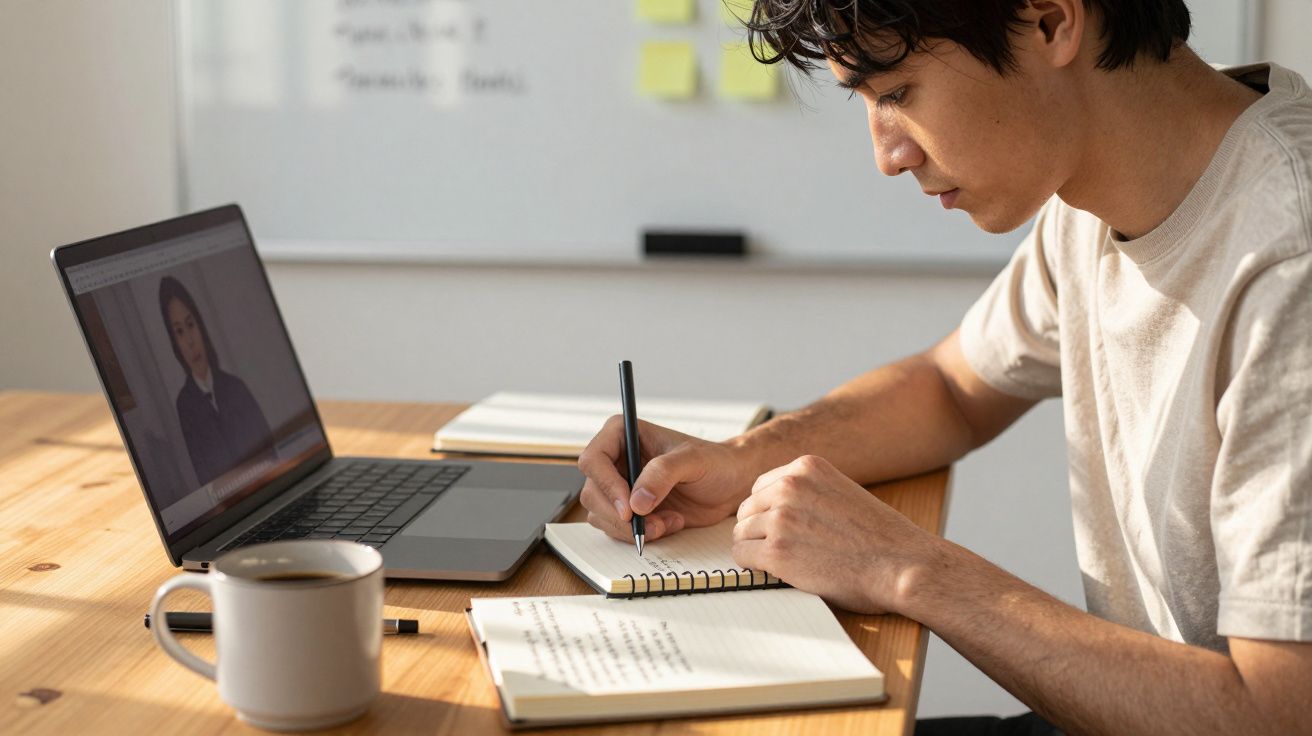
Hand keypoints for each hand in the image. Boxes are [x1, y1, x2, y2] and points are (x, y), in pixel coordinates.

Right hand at [577, 416, 756, 543]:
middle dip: (621, 516)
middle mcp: (615, 459)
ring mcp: (619, 486)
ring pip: (600, 515)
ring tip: (668, 521)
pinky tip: (668, 524)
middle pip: (593, 493)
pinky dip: (641, 534)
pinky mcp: (628, 510)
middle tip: (652, 525)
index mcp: (622, 433)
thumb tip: (636, 502)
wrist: (730, 485)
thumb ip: (663, 474)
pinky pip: (617, 529)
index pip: (594, 459)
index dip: (606, 486)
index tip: (629, 509)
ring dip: (633, 528)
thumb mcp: (693, 461)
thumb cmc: (714, 462)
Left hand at [732, 454, 940, 614]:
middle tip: (787, 549)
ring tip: (790, 561)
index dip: (769, 511)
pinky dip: (755, 566)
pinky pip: (742, 556)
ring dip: (758, 550)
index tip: (786, 528)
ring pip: (741, 533)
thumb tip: (773, 506)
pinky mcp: (776, 552)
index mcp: (806, 467)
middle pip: (746, 509)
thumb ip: (808, 492)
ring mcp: (781, 518)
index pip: (760, 487)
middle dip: (760, 530)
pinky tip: (780, 571)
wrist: (903, 565)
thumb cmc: (880, 537)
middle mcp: (789, 486)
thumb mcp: (841, 493)